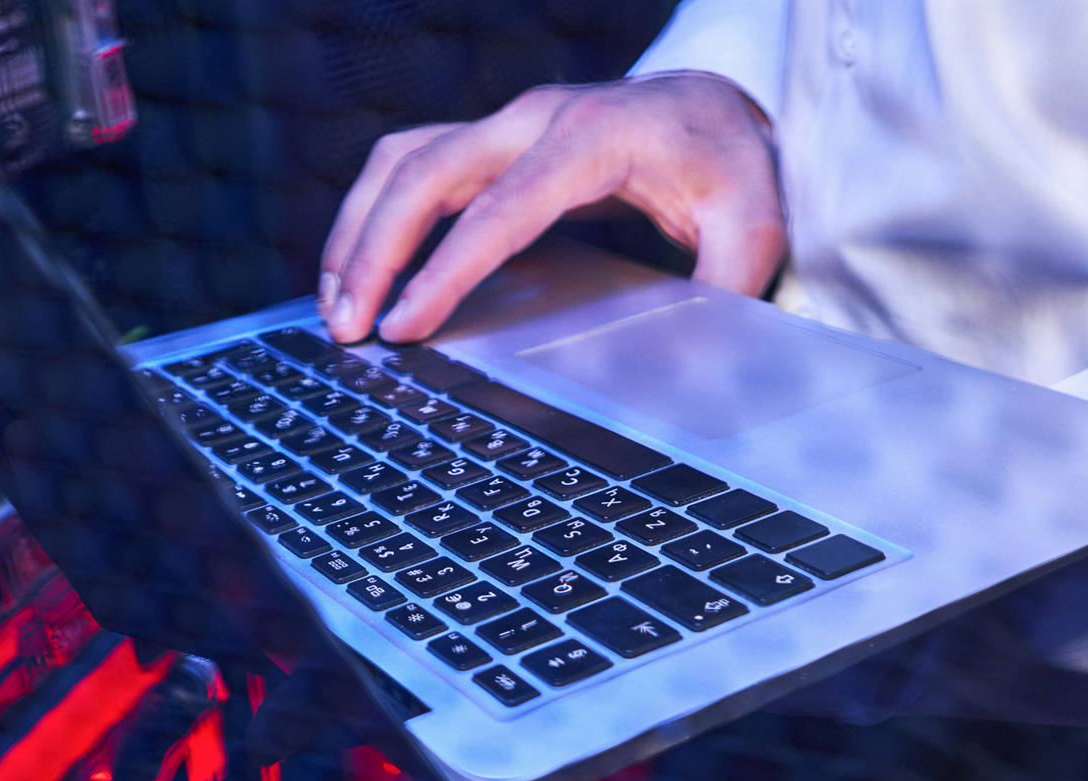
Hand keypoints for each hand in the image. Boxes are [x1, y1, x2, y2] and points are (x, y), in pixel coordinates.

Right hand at [318, 72, 786, 343]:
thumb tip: (687, 363)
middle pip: (424, 173)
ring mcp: (504, 127)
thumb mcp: (752, 228)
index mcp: (594, 138)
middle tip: (347, 330)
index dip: (446, 270)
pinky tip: (355, 274)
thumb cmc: (731, 170)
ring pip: (400, 163)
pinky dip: (370, 217)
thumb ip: (722, 286)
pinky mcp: (487, 144)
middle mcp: (535, 121)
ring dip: (355, 232)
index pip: (501, 208)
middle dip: (373, 251)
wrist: (716, 110)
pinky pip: (407, 168)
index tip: (404, 326)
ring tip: (334, 308)